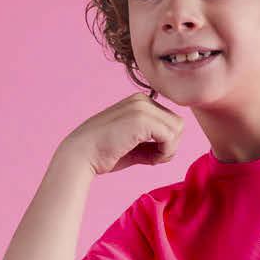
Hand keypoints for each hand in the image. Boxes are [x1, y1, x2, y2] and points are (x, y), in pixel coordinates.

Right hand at [61, 91, 183, 175]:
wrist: (81, 155)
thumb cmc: (104, 154)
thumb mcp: (134, 147)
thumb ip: (152, 144)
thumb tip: (172, 150)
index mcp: (139, 102)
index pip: (170, 121)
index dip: (166, 142)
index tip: (151, 154)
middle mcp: (142, 100)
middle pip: (178, 123)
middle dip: (170, 145)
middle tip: (153, 158)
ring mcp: (142, 107)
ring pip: (178, 129)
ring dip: (168, 149)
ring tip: (150, 159)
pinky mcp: (142, 119)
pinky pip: (171, 137)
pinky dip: (165, 153)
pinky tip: (150, 159)